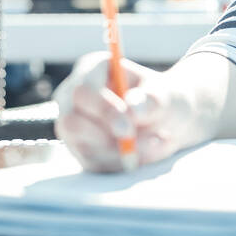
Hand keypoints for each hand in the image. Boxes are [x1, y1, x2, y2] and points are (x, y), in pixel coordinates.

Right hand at [53, 52, 213, 171]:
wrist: (166, 121)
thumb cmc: (161, 100)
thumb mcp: (164, 95)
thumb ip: (151, 100)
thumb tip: (134, 110)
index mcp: (92, 71)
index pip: (83, 91)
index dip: (103, 111)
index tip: (128, 128)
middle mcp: (74, 98)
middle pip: (70, 121)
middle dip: (104, 137)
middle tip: (135, 143)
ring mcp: (74, 126)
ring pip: (83, 146)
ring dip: (119, 152)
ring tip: (155, 143)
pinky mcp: (82, 150)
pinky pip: (94, 164)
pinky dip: (121, 163)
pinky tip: (145, 153)